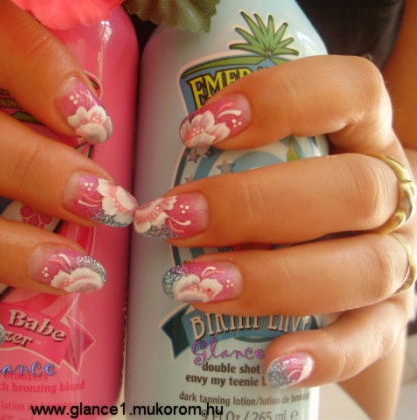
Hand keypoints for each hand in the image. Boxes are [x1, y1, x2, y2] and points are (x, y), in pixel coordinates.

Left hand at [135, 55, 415, 389]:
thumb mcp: (258, 162)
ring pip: (363, 266)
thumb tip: (130, 184)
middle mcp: (387, 192)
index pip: (350, 91)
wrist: (333, 260)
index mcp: (359, 134)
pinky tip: (273, 362)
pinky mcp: (387, 318)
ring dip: (273, 279)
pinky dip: (323, 354)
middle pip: (353, 188)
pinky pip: (370, 339)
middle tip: (173, 219)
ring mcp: (394, 257)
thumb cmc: (278, 200)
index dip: (279, 101)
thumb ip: (219, 158)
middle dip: (253, 206)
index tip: (197, 129)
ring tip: (196, 287)